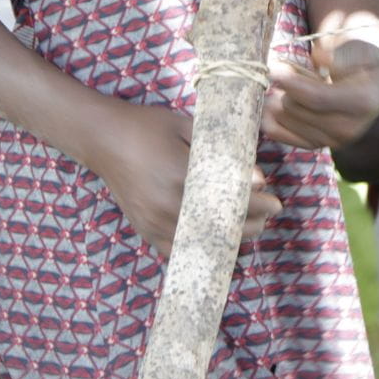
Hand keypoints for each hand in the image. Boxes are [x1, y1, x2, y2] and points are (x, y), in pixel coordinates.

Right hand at [83, 99, 278, 258]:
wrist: (103, 139)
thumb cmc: (148, 127)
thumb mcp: (187, 127)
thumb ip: (221, 151)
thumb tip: (255, 177)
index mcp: (179, 176)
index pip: (229, 199)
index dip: (256, 204)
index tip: (274, 200)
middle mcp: (167, 205)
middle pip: (220, 226)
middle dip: (251, 223)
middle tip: (269, 212)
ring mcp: (154, 222)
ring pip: (203, 243)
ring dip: (232, 238)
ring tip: (252, 226)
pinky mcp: (145, 230)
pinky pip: (178, 251)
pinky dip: (202, 250)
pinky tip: (221, 242)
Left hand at [264, 38, 378, 151]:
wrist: (373, 80)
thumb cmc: (362, 57)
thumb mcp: (357, 46)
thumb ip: (340, 54)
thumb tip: (321, 60)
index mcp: (363, 102)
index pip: (317, 98)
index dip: (291, 82)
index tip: (273, 67)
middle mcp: (349, 129)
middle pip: (295, 107)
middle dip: (288, 83)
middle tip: (295, 66)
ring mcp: (331, 141)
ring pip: (282, 117)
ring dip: (281, 95)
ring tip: (299, 81)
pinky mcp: (315, 145)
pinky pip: (276, 132)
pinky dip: (270, 114)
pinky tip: (278, 97)